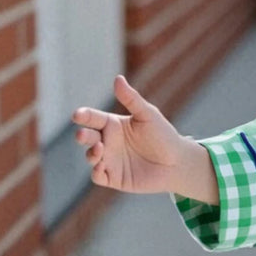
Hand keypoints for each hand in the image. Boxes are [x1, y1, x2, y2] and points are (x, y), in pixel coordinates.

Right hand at [72, 75, 193, 195]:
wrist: (177, 162)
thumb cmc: (163, 135)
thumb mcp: (148, 115)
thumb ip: (132, 99)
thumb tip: (118, 78)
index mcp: (113, 124)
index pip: (93, 118)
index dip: (83, 116)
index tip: (78, 115)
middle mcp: (107, 141)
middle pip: (87, 137)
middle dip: (82, 135)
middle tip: (83, 134)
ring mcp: (109, 160)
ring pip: (91, 156)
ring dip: (91, 153)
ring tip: (100, 148)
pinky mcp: (114, 177)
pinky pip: (98, 175)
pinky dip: (96, 171)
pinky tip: (101, 165)